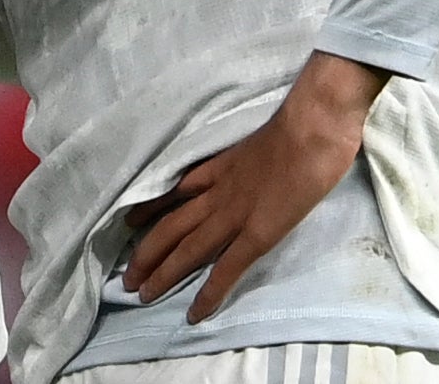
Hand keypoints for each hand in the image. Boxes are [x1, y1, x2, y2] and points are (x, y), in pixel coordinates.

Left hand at [120, 52, 386, 320]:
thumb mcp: (259, 136)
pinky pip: (227, 268)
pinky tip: (195, 313)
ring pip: (188, 248)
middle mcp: (217, 192)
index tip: (128, 222)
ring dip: (163, 273)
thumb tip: (256, 162)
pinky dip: (209, 293)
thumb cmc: (299, 125)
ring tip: (141, 295)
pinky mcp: (257, 233)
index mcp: (219, 167)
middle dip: (146, 252)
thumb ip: (248, 154)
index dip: (149, 209)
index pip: (174, 191)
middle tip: (126, 277)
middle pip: (171, 225)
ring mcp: (234, 214)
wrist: (312, 126)